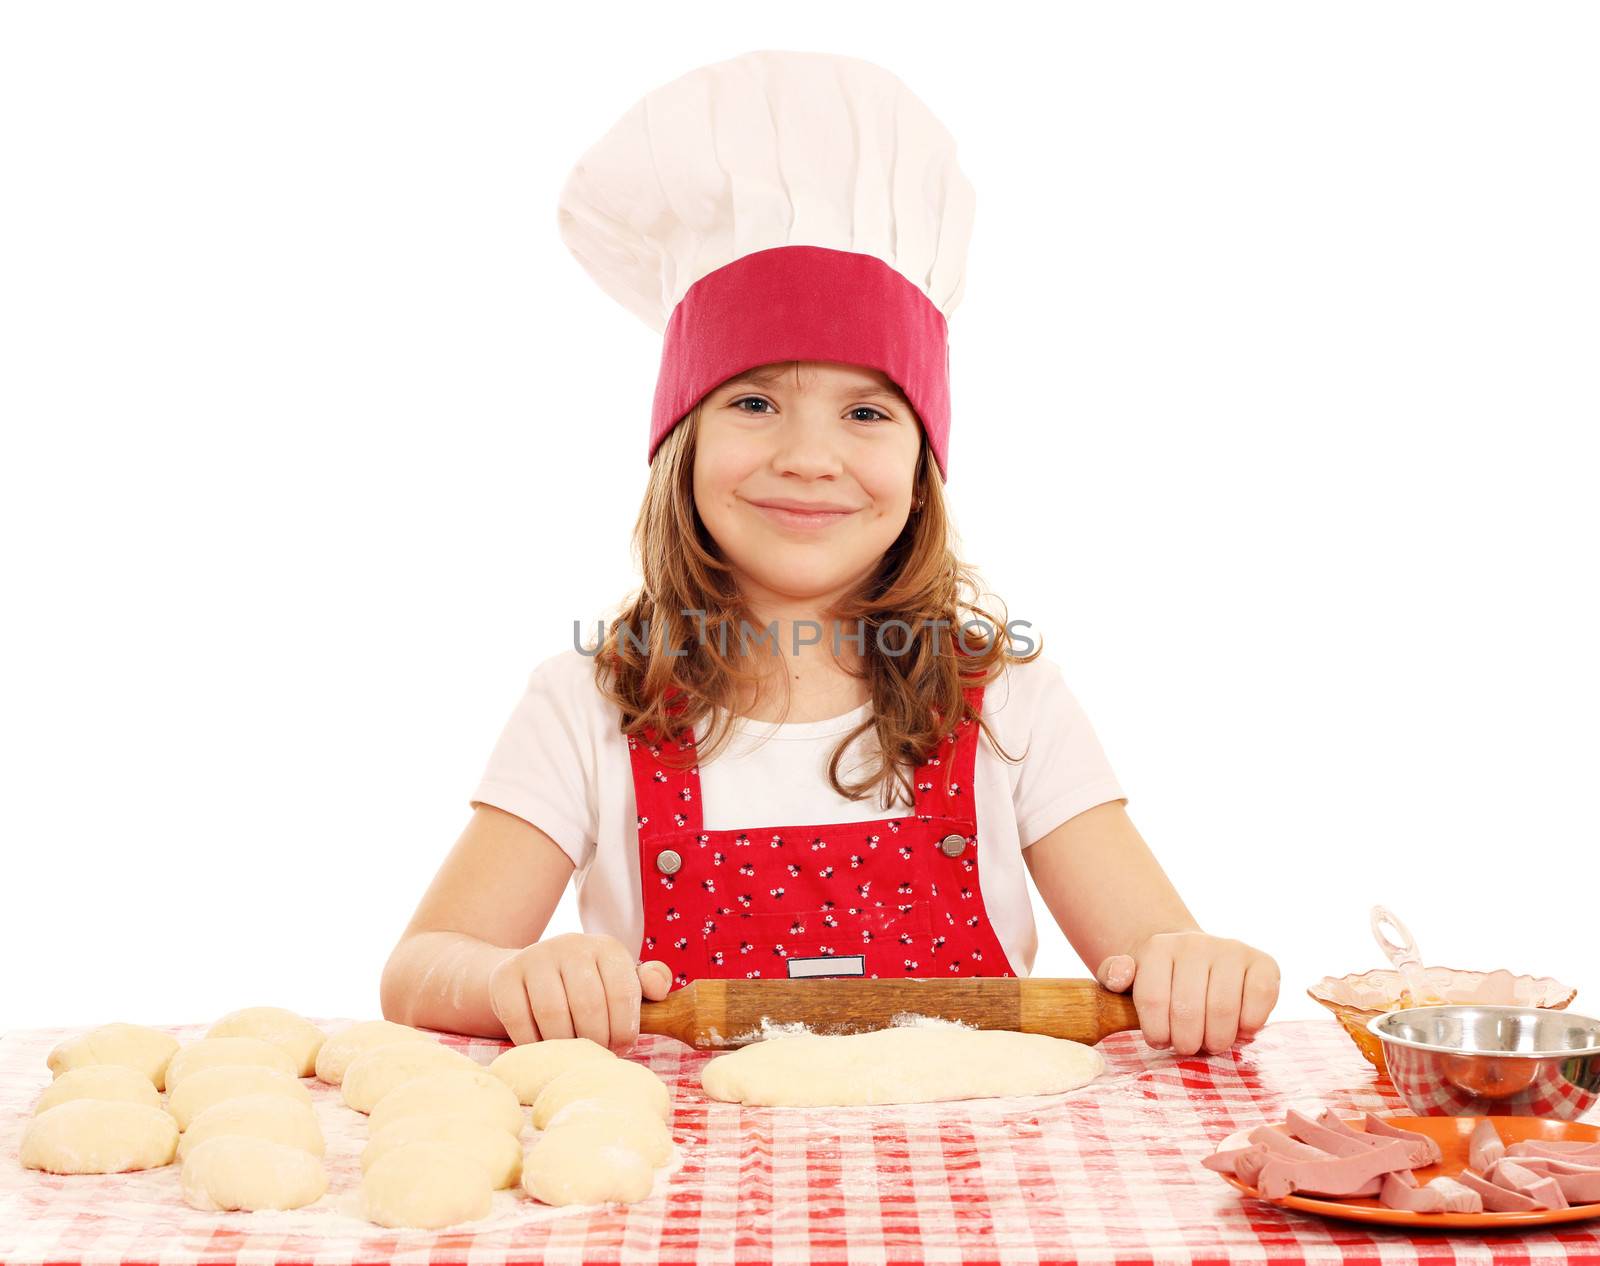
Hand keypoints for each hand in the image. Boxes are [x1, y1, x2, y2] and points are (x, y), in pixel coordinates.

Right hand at [488, 932, 671, 1051]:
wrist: (531, 973)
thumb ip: (647, 984)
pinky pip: (519, 1020)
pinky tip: (544, 1047)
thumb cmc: (587, 985)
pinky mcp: (505, 977)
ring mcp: (535, 958)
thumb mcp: (619, 980)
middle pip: (588, 1004)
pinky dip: (533, 1043)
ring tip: (572, 1054)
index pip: (623, 991)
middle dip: (596, 1040)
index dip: (625, 1028)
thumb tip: (659, 989)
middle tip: (596, 1054)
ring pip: (553, 1014)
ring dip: (565, 1044)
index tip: (622, 1046)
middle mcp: (570, 945)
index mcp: (606, 947)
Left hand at [1095, 931, 1279, 1055]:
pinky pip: (1260, 998)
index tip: (1159, 1040)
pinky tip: (1238, 1028)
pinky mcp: (1263, 962)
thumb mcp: (1129, 979)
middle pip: (1188, 1010)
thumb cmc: (1161, 981)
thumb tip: (1120, 974)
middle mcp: (1195, 944)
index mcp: (1158, 948)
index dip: (1156, 1032)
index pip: (1152, 1000)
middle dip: (1187, 1042)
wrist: (1195, 961)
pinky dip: (1249, 1024)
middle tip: (1187, 1046)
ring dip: (1216, 1040)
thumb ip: (1114, 975)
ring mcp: (1231, 950)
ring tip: (1210, 1042)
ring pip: (1223, 1010)